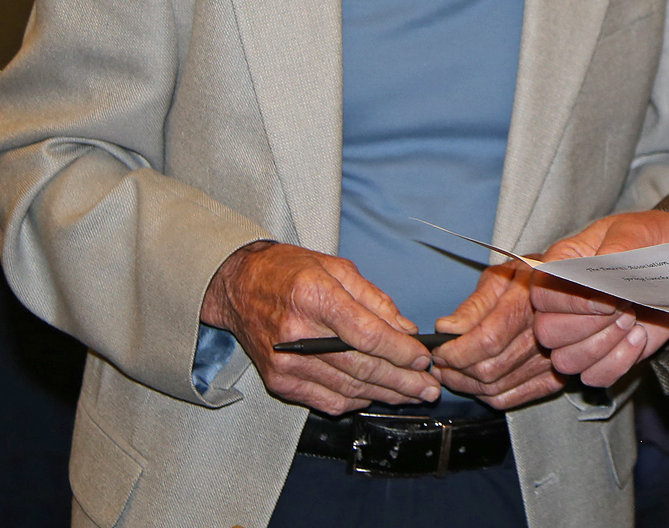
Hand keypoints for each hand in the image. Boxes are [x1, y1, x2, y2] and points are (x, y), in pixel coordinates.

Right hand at [200, 241, 436, 414]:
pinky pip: (327, 400)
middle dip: (402, 381)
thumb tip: (406, 331)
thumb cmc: (289, 271)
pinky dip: (356, 400)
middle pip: (361, 366)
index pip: (367, 335)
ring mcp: (286, 363)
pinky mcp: (279, 381)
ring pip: (348, 388)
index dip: (400, 352)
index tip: (424, 359)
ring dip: (385, 395)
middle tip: (429, 388)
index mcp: (315, 297)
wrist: (239, 287)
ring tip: (412, 395)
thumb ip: (375, 300)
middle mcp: (298, 334)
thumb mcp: (337, 268)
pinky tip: (376, 396)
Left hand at [431, 261, 562, 409]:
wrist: (567, 288)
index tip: (439, 349)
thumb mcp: (500, 277)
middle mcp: (544, 335)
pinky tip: (475, 385)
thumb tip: (446, 328)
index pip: (487, 341)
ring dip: (466, 386)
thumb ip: (473, 305)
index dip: (456, 351)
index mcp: (528, 304)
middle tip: (440, 362)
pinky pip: (511, 400)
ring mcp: (551, 361)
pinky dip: (486, 397)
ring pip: (496, 389)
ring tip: (452, 373)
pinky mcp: (554, 379)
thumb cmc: (529, 279)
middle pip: (489, 370)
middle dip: (455, 371)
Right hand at [530, 210, 668, 386]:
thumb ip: (616, 248)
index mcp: (563, 265)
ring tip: (632, 320)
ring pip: (566, 360)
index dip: (568, 302)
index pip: (541, 293)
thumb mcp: (636, 232)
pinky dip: (617, 363)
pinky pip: (594, 376)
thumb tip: (600, 273)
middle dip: (588, 327)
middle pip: (547, 332)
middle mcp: (564, 302)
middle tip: (624, 309)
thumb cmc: (650, 240)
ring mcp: (581, 333)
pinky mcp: (604, 353)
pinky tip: (639, 337)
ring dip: (602, 347)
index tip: (607, 299)